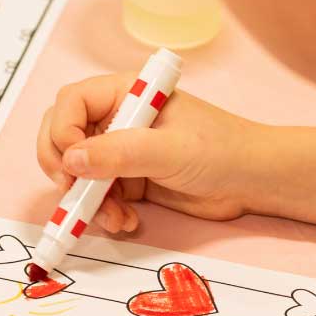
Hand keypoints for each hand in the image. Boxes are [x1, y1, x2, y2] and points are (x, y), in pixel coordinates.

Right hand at [36, 74, 260, 232]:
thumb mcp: (169, 150)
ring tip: (113, 218)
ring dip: (86, 199)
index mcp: (126, 93)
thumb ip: (120, 153)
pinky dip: (103, 212)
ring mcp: (122, 151)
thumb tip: (71, 160)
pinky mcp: (129, 180)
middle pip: (63, 135)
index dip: (62, 132)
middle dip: (62, 167)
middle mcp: (118, 118)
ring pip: (78, 172)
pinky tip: (126, 222)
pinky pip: (97, 196)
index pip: (71, 103)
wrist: (253, 182)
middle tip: (72, 192)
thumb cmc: (220, 150)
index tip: (73, 164)